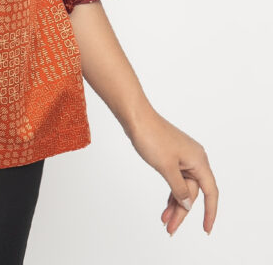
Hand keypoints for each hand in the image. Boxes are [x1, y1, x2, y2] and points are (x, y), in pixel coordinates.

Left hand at [127, 109, 217, 235]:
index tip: (206, 229)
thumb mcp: (166, 168)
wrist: (135, 117)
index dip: (210, 212)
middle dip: (182, 211)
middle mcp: (194, 159)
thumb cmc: (152, 137)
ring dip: (174, 204)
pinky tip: (165, 205)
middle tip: (170, 228)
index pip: (210, 192)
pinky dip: (170, 192)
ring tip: (165, 221)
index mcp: (199, 160)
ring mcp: (182, 157)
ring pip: (183, 187)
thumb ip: (180, 189)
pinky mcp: (171, 156)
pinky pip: (175, 179)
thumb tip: (189, 204)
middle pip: (193, 192)